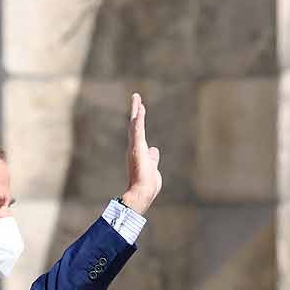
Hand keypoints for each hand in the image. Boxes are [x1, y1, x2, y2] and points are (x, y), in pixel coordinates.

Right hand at [120, 92, 162, 214]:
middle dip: (136, 110)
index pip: (140, 132)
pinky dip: (139, 119)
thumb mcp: (152, 166)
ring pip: (135, 125)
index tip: (141, 108)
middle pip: (135, 125)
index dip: (140, 120)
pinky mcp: (136, 148)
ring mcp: (135, 147)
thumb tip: (154, 150)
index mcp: (139, 151)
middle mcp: (135, 147)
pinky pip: (138, 131)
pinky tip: (140, 108)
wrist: (142, 193)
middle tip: (136, 96)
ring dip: (136, 111)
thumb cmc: (147, 184)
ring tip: (137, 97)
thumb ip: (152, 157)